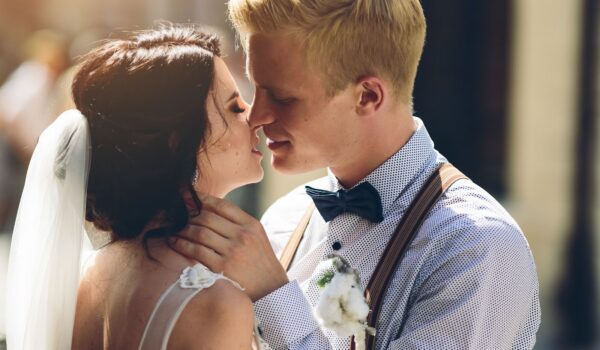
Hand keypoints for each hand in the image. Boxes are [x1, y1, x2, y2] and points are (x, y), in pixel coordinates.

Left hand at [170, 194, 288, 300]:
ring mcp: (232, 251)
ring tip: (173, 227)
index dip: (202, 199)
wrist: (271, 291)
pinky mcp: (222, 267)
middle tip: (176, 212)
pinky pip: (196, 251)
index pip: (223, 206)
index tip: (189, 196)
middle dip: (188, 213)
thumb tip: (210, 212)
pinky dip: (182, 244)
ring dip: (182, 228)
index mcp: (251, 225)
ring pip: (200, 232)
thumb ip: (239, 225)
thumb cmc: (261, 264)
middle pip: (208, 217)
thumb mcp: (258, 238)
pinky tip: (174, 242)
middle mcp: (242, 235)